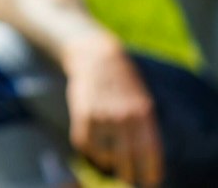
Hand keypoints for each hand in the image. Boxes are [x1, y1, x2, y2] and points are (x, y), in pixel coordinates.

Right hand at [64, 35, 162, 185]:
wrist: (97, 57)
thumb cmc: (124, 83)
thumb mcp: (142, 102)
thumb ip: (145, 127)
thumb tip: (145, 158)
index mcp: (142, 114)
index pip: (149, 153)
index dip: (150, 172)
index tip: (149, 182)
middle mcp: (122, 116)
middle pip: (126, 159)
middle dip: (128, 175)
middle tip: (128, 179)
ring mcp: (100, 115)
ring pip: (103, 154)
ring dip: (107, 163)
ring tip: (109, 163)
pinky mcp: (81, 113)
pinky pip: (84, 143)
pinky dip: (89, 151)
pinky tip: (94, 150)